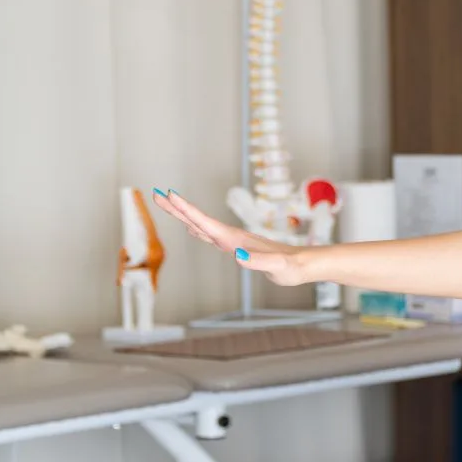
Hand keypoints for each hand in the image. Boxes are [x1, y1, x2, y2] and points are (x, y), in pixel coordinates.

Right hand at [150, 188, 311, 286]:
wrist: (304, 265)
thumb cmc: (292, 267)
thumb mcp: (277, 267)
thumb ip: (259, 262)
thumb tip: (237, 255)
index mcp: (235, 239)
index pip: (205, 223)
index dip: (187, 211)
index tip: (169, 195)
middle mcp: (232, 237)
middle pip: (198, 220)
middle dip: (177, 208)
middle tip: (156, 193)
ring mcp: (235, 241)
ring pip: (203, 225)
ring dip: (184, 215)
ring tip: (167, 204)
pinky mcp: (239, 248)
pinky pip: (212, 236)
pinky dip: (198, 230)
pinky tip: (193, 230)